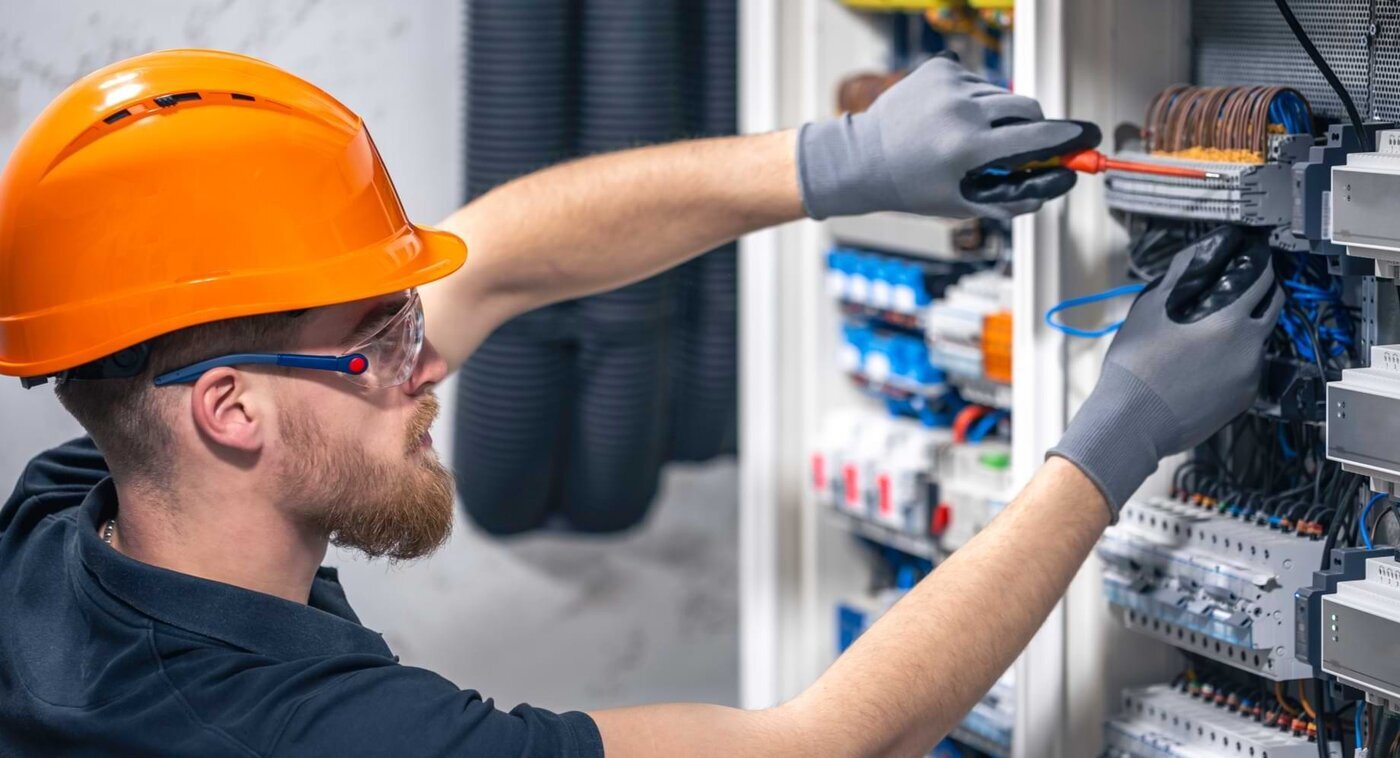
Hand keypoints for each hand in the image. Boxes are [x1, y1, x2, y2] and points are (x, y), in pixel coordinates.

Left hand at [796, 56, 1100, 219]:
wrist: (862, 159)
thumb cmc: (913, 188)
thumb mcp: (963, 204)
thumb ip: (1015, 196)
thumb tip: (1062, 181)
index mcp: (966, 147)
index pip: (1036, 137)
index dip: (1069, 139)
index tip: (1091, 136)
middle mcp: (959, 109)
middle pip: (1027, 107)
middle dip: (1032, 127)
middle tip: (1017, 146)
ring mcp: (949, 84)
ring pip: (1002, 95)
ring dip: (998, 116)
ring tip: (965, 137)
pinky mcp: (940, 68)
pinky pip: (978, 82)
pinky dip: (974, 100)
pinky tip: (947, 119)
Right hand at [1048, 227, 1283, 517]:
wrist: (1133, 421)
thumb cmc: (1136, 367)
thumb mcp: (1149, 310)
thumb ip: (1179, 277)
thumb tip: (1194, 255)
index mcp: (1229, 319)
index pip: (1261, 279)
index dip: (1259, 264)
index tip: (1255, 259)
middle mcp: (1249, 346)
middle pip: (1273, 307)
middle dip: (1264, 293)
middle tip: (1247, 286)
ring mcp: (1250, 375)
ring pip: (1260, 341)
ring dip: (1247, 329)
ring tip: (1218, 330)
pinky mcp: (1244, 399)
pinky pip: (1248, 369)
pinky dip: (1237, 359)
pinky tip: (1211, 362)